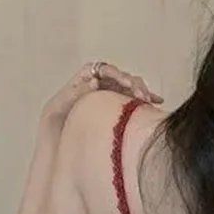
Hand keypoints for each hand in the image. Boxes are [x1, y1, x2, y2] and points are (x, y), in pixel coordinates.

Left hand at [41, 62, 162, 125]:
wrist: (58, 143)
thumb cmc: (56, 122)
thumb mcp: (60, 106)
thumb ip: (76, 93)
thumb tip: (94, 82)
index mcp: (85, 78)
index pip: (104, 70)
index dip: (116, 74)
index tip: (127, 83)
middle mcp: (100, 84)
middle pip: (121, 77)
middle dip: (133, 84)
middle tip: (142, 96)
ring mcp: (110, 95)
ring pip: (130, 88)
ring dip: (141, 92)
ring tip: (149, 102)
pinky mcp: (117, 108)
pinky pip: (134, 100)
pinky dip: (145, 100)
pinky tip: (157, 102)